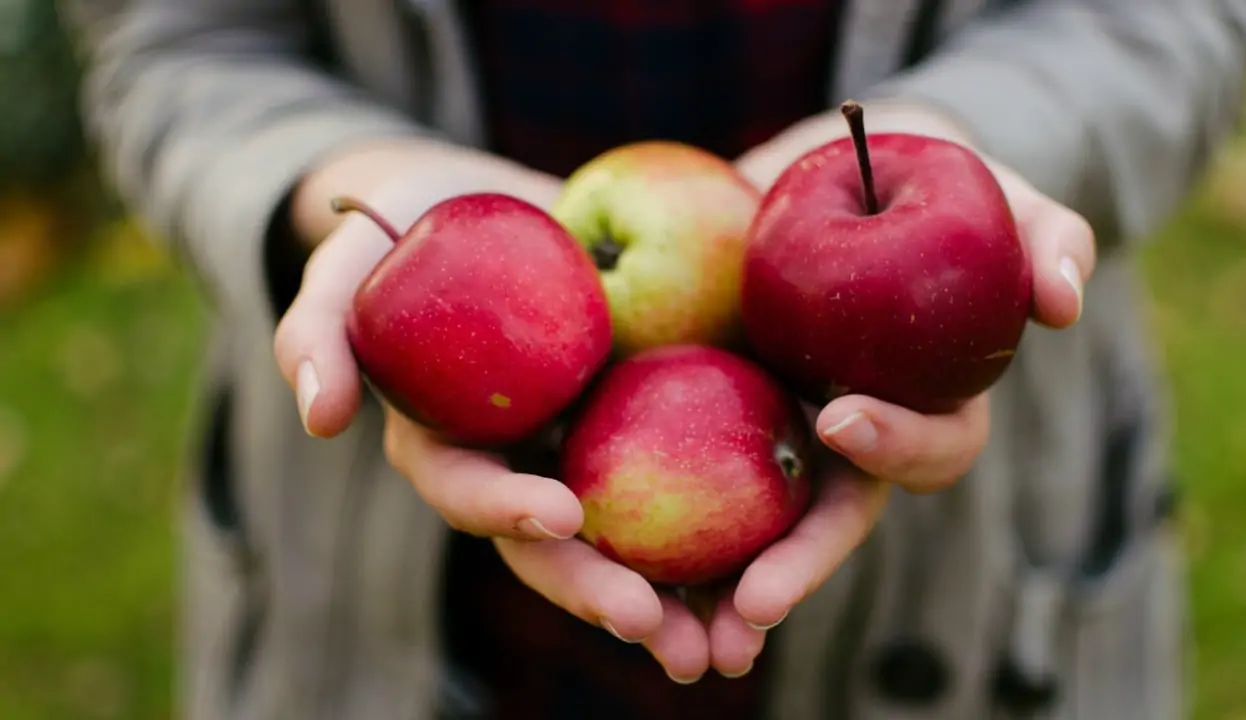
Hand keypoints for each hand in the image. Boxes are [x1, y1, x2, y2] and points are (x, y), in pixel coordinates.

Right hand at [271, 140, 688, 679]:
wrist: (493, 197)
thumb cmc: (411, 220)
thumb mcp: (353, 255)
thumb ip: (319, 327)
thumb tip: (320, 420)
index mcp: (451, 443)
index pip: (470, 491)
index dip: (506, 509)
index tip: (561, 514)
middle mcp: (520, 462)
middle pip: (556, 545)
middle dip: (598, 592)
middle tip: (655, 629)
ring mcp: (585, 447)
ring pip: (628, 538)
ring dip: (675, 597)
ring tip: (729, 643)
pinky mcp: (645, 422)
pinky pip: (688, 479)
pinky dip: (728, 526)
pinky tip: (777, 561)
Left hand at [693, 102, 1098, 675]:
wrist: (818, 169)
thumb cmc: (917, 181)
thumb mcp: (985, 192)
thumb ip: (1042, 234)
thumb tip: (1063, 304)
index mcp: (917, 402)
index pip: (923, 448)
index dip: (894, 443)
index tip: (840, 415)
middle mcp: (844, 434)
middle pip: (827, 521)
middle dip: (797, 568)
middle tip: (753, 605)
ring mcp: (773, 429)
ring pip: (751, 530)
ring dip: (718, 590)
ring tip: (678, 640)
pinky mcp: (703, 408)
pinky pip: (672, 475)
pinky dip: (645, 526)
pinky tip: (596, 552)